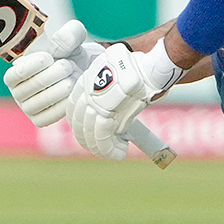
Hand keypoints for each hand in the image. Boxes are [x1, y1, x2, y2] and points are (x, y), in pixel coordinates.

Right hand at [3, 19, 103, 127]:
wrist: (84, 71)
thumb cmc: (72, 52)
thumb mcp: (73, 36)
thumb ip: (69, 33)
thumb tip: (61, 42)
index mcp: (16, 72)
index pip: (13, 75)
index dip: (32, 66)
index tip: (49, 57)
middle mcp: (18, 92)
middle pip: (31, 87)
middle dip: (55, 74)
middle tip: (68, 65)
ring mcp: (28, 107)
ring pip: (40, 102)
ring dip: (62, 88)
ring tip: (73, 77)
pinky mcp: (40, 120)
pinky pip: (48, 116)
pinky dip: (64, 104)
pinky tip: (73, 93)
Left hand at [68, 40, 184, 159]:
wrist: (150, 69)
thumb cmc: (141, 70)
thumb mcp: (118, 76)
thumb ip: (109, 93)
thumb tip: (111, 114)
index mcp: (86, 81)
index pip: (73, 109)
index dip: (79, 125)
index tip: (88, 133)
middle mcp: (86, 92)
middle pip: (78, 124)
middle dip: (88, 140)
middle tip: (101, 147)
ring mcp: (94, 103)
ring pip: (90, 134)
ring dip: (102, 148)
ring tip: (116, 152)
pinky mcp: (106, 115)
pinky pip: (103, 138)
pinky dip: (110, 150)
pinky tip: (120, 153)